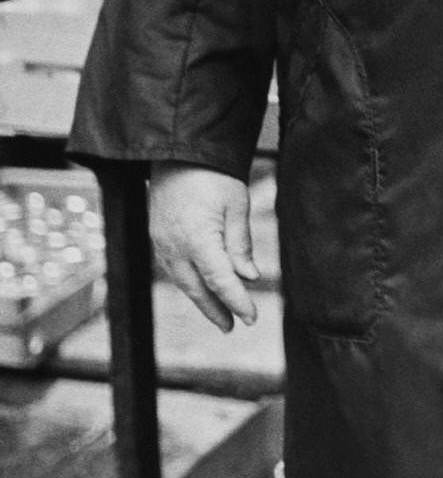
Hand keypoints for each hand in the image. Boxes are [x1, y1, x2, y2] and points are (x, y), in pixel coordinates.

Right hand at [149, 162, 259, 331]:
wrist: (179, 151)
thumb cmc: (214, 175)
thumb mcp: (237, 205)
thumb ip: (240, 244)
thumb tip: (249, 277)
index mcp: (198, 239)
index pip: (221, 281)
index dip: (236, 302)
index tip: (251, 317)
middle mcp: (175, 247)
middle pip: (197, 289)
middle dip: (216, 310)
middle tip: (233, 326)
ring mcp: (161, 243)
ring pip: (183, 282)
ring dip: (201, 299)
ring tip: (219, 314)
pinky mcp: (156, 236)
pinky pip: (173, 268)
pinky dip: (189, 282)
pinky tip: (201, 287)